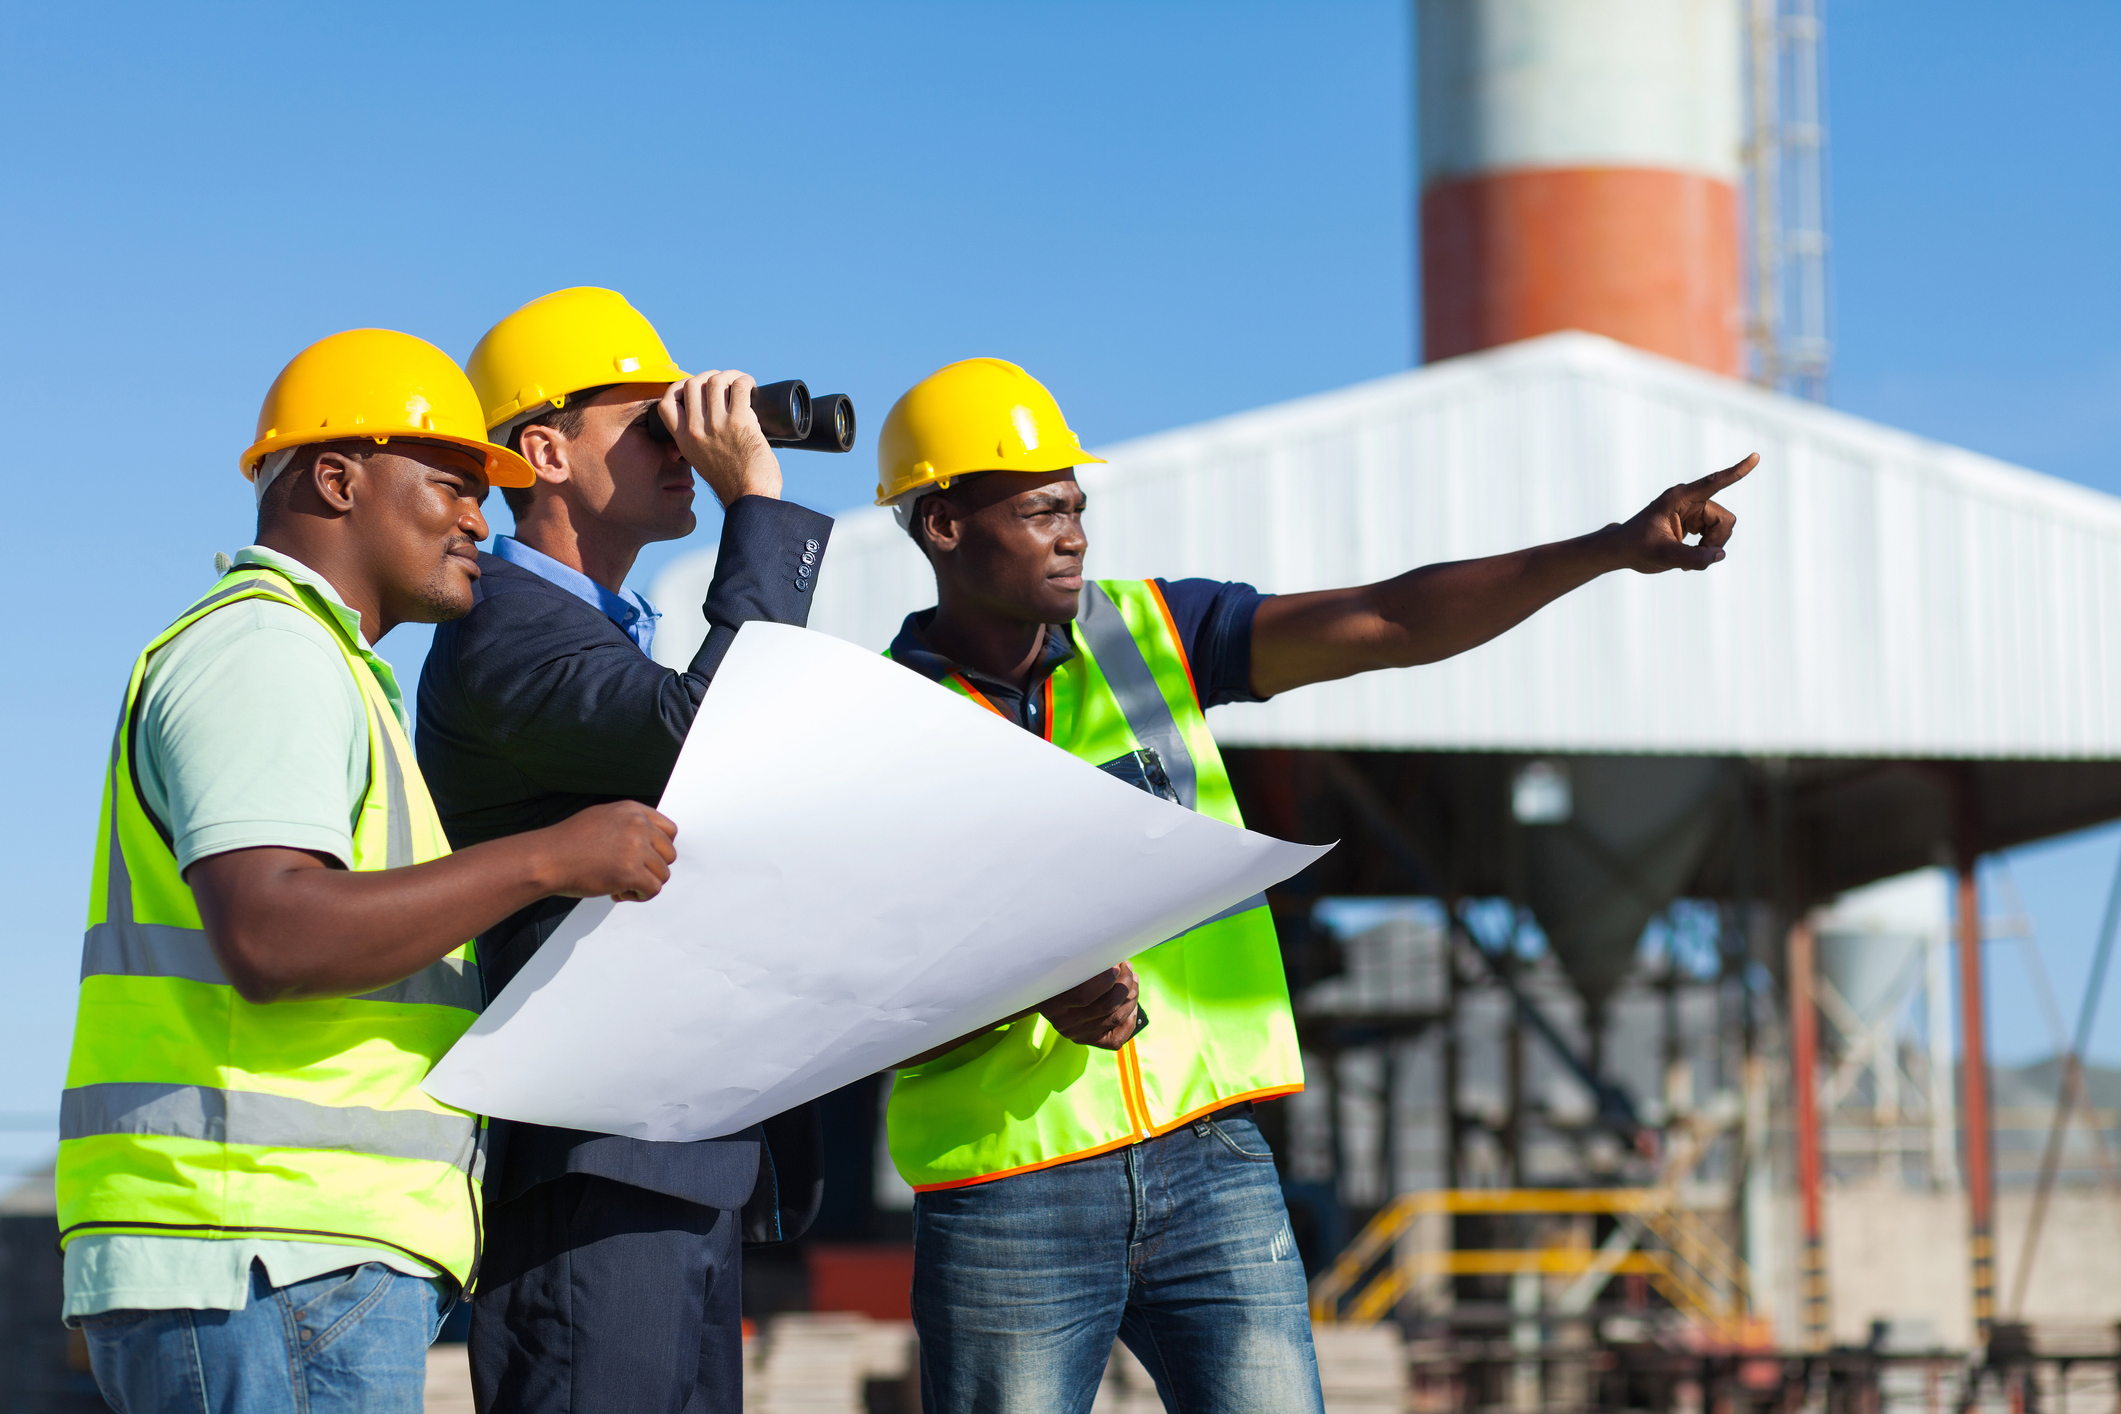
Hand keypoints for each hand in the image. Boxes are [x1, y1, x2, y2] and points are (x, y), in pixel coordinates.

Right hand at [535, 801, 678, 902]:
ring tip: (621, 886)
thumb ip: (628, 824)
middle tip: (630, 876)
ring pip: (663, 874)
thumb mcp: (602, 817)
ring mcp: (636, 849)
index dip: (660, 849)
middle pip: (669, 854)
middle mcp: (638, 826)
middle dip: (653, 868)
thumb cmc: (567, 843)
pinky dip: (639, 896)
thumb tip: (648, 842)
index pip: (669, 830)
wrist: (547, 858)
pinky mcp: (631, 872)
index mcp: (632, 811)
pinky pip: (653, 889)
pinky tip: (619, 893)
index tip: (646, 859)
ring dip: (645, 884)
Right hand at [659, 371, 783, 507]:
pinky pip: (739, 387)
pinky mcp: (740, 422)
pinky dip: (745, 381)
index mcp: (684, 440)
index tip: (694, 386)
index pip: (666, 403)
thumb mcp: (701, 460)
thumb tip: (710, 417)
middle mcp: (696, 430)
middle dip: (709, 376)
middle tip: (724, 383)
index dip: (678, 387)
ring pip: (715, 381)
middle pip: (692, 384)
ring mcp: (717, 425)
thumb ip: (699, 439)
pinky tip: (750, 386)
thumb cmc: (733, 482)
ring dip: (730, 375)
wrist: (750, 497)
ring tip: (740, 382)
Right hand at [1038, 963, 1141, 1049]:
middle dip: (1125, 984)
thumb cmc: (1060, 978)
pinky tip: (1132, 1004)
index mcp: (1052, 1004)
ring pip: (1116, 1018)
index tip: (1116, 964)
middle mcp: (1064, 1024)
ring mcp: (1078, 1035)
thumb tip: (1111, 956)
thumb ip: (1081, 966)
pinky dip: (1130, 1020)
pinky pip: (1117, 1038)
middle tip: (1128, 968)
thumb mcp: (1062, 970)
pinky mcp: (1091, 1042)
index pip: (1085, 995)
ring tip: (1133, 980)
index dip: (1106, 979)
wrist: (1049, 1001)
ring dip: (1131, 996)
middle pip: (1106, 1006)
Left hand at [1606, 453, 1756, 573]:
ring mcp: (1694, 511)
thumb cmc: (1637, 547)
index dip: (1736, 471)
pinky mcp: (1695, 521)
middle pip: (1725, 520)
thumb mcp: (1663, 556)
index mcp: (1679, 498)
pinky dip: (1706, 550)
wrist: (1623, 550)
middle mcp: (1690, 500)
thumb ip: (1692, 558)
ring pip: (1723, 529)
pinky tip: (1687, 557)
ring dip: (1710, 548)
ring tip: (1686, 558)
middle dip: (1715, 541)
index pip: (1713, 483)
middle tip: (1694, 557)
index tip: (1755, 457)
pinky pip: (1716, 536)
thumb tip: (1720, 555)